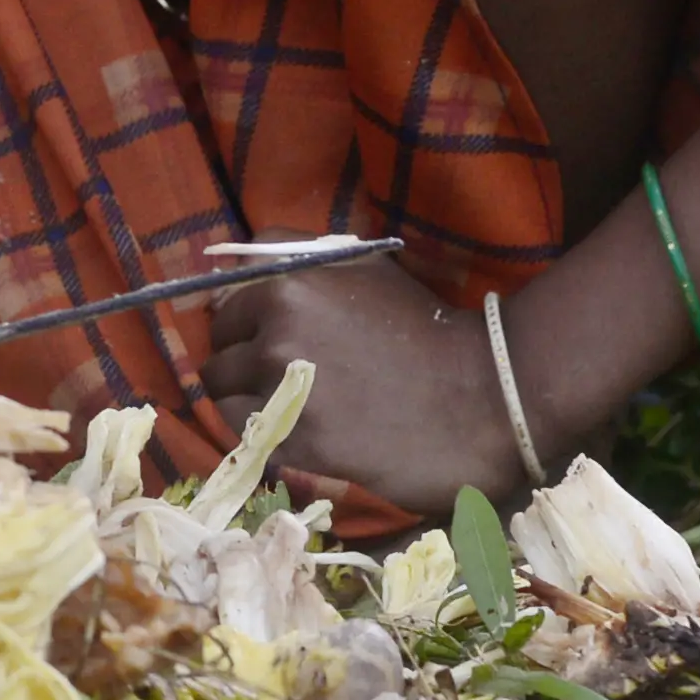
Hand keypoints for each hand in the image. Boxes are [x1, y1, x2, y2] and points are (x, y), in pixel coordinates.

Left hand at [194, 247, 538, 513]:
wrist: (480, 397)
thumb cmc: (423, 330)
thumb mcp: (364, 269)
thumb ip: (299, 262)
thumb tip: (232, 269)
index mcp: (288, 282)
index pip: (224, 301)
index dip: (243, 323)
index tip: (264, 338)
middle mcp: (276, 328)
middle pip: (219, 350)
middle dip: (242, 364)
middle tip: (282, 379)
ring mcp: (282, 384)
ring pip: (222, 395)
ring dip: (248, 403)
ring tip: (291, 409)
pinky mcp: (295, 437)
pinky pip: (247, 435)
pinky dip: (265, 436)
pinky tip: (302, 433)